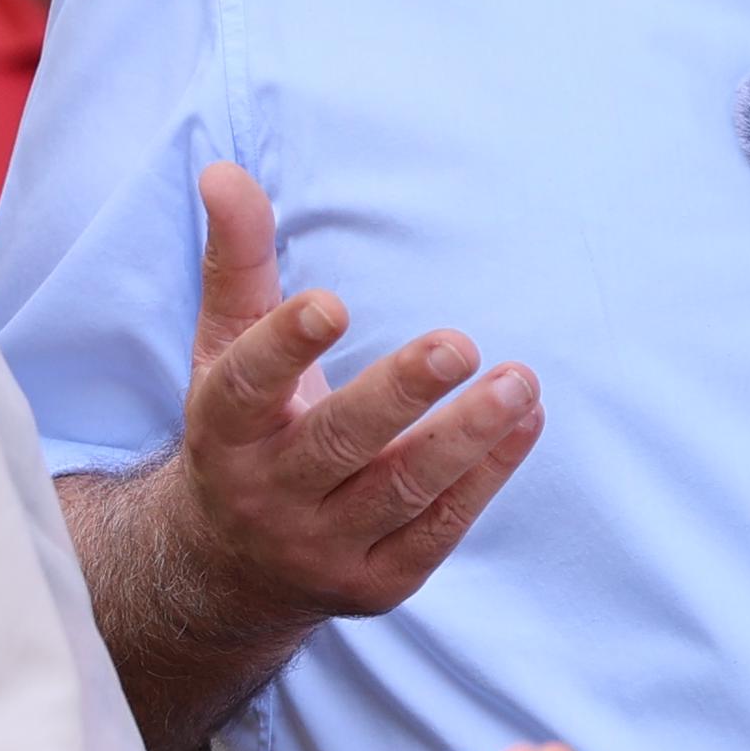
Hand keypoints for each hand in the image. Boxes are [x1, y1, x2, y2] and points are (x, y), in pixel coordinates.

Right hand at [154, 162, 541, 631]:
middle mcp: (268, 494)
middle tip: (459, 344)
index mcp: (224, 431)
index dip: (286, 347)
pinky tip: (526, 421)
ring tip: (520, 383)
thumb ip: (237, 262)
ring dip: (466, 438)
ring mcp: (324, 546)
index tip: (332, 303)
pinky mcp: (378, 581)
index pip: (249, 387)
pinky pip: (439, 529)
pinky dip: (486, 477)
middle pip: (336, 443)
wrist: (229, 569)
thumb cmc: (242, 432)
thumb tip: (224, 169)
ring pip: (400, 492)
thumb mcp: (224, 349)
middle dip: (399, 395)